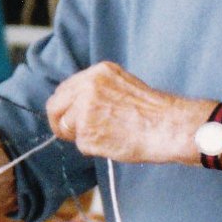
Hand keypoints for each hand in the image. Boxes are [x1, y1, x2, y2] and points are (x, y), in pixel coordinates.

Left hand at [46, 62, 204, 163]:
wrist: (167, 127)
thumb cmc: (152, 112)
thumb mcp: (122, 86)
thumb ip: (97, 92)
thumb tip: (75, 107)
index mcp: (97, 73)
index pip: (64, 89)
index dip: (64, 107)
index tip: (68, 118)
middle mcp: (87, 87)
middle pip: (54, 107)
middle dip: (60, 122)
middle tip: (70, 134)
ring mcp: (84, 109)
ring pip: (66, 127)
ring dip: (81, 137)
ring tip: (107, 136)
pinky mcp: (86, 131)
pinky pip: (81, 145)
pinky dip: (93, 148)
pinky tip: (113, 143)